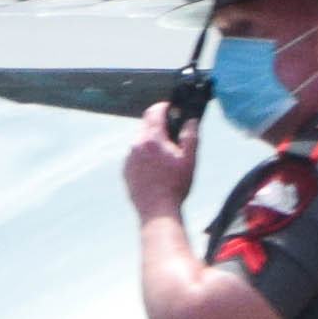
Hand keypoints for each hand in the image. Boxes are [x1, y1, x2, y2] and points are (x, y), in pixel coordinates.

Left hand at [123, 104, 197, 218]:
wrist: (157, 211)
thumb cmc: (175, 186)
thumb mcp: (189, 159)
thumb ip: (190, 136)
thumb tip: (191, 120)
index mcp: (152, 139)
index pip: (154, 111)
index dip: (164, 107)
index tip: (171, 109)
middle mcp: (136, 145)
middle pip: (146, 124)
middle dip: (158, 125)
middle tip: (172, 135)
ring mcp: (129, 158)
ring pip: (139, 140)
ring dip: (151, 142)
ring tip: (164, 156)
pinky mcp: (126, 170)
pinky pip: (134, 156)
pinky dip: (144, 156)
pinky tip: (155, 169)